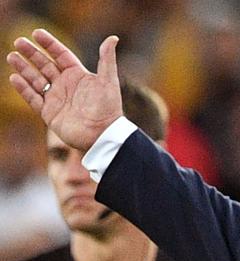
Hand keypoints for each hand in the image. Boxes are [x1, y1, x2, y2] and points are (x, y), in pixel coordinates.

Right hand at [6, 29, 122, 151]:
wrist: (102, 135)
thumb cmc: (108, 108)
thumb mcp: (109, 81)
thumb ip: (107, 59)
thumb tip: (113, 38)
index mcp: (79, 76)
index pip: (61, 55)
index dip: (49, 44)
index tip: (36, 33)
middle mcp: (66, 86)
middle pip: (45, 65)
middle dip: (32, 53)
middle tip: (18, 42)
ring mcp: (57, 99)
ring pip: (36, 80)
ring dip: (24, 68)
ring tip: (12, 56)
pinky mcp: (49, 113)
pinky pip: (33, 98)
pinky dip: (23, 88)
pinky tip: (14, 77)